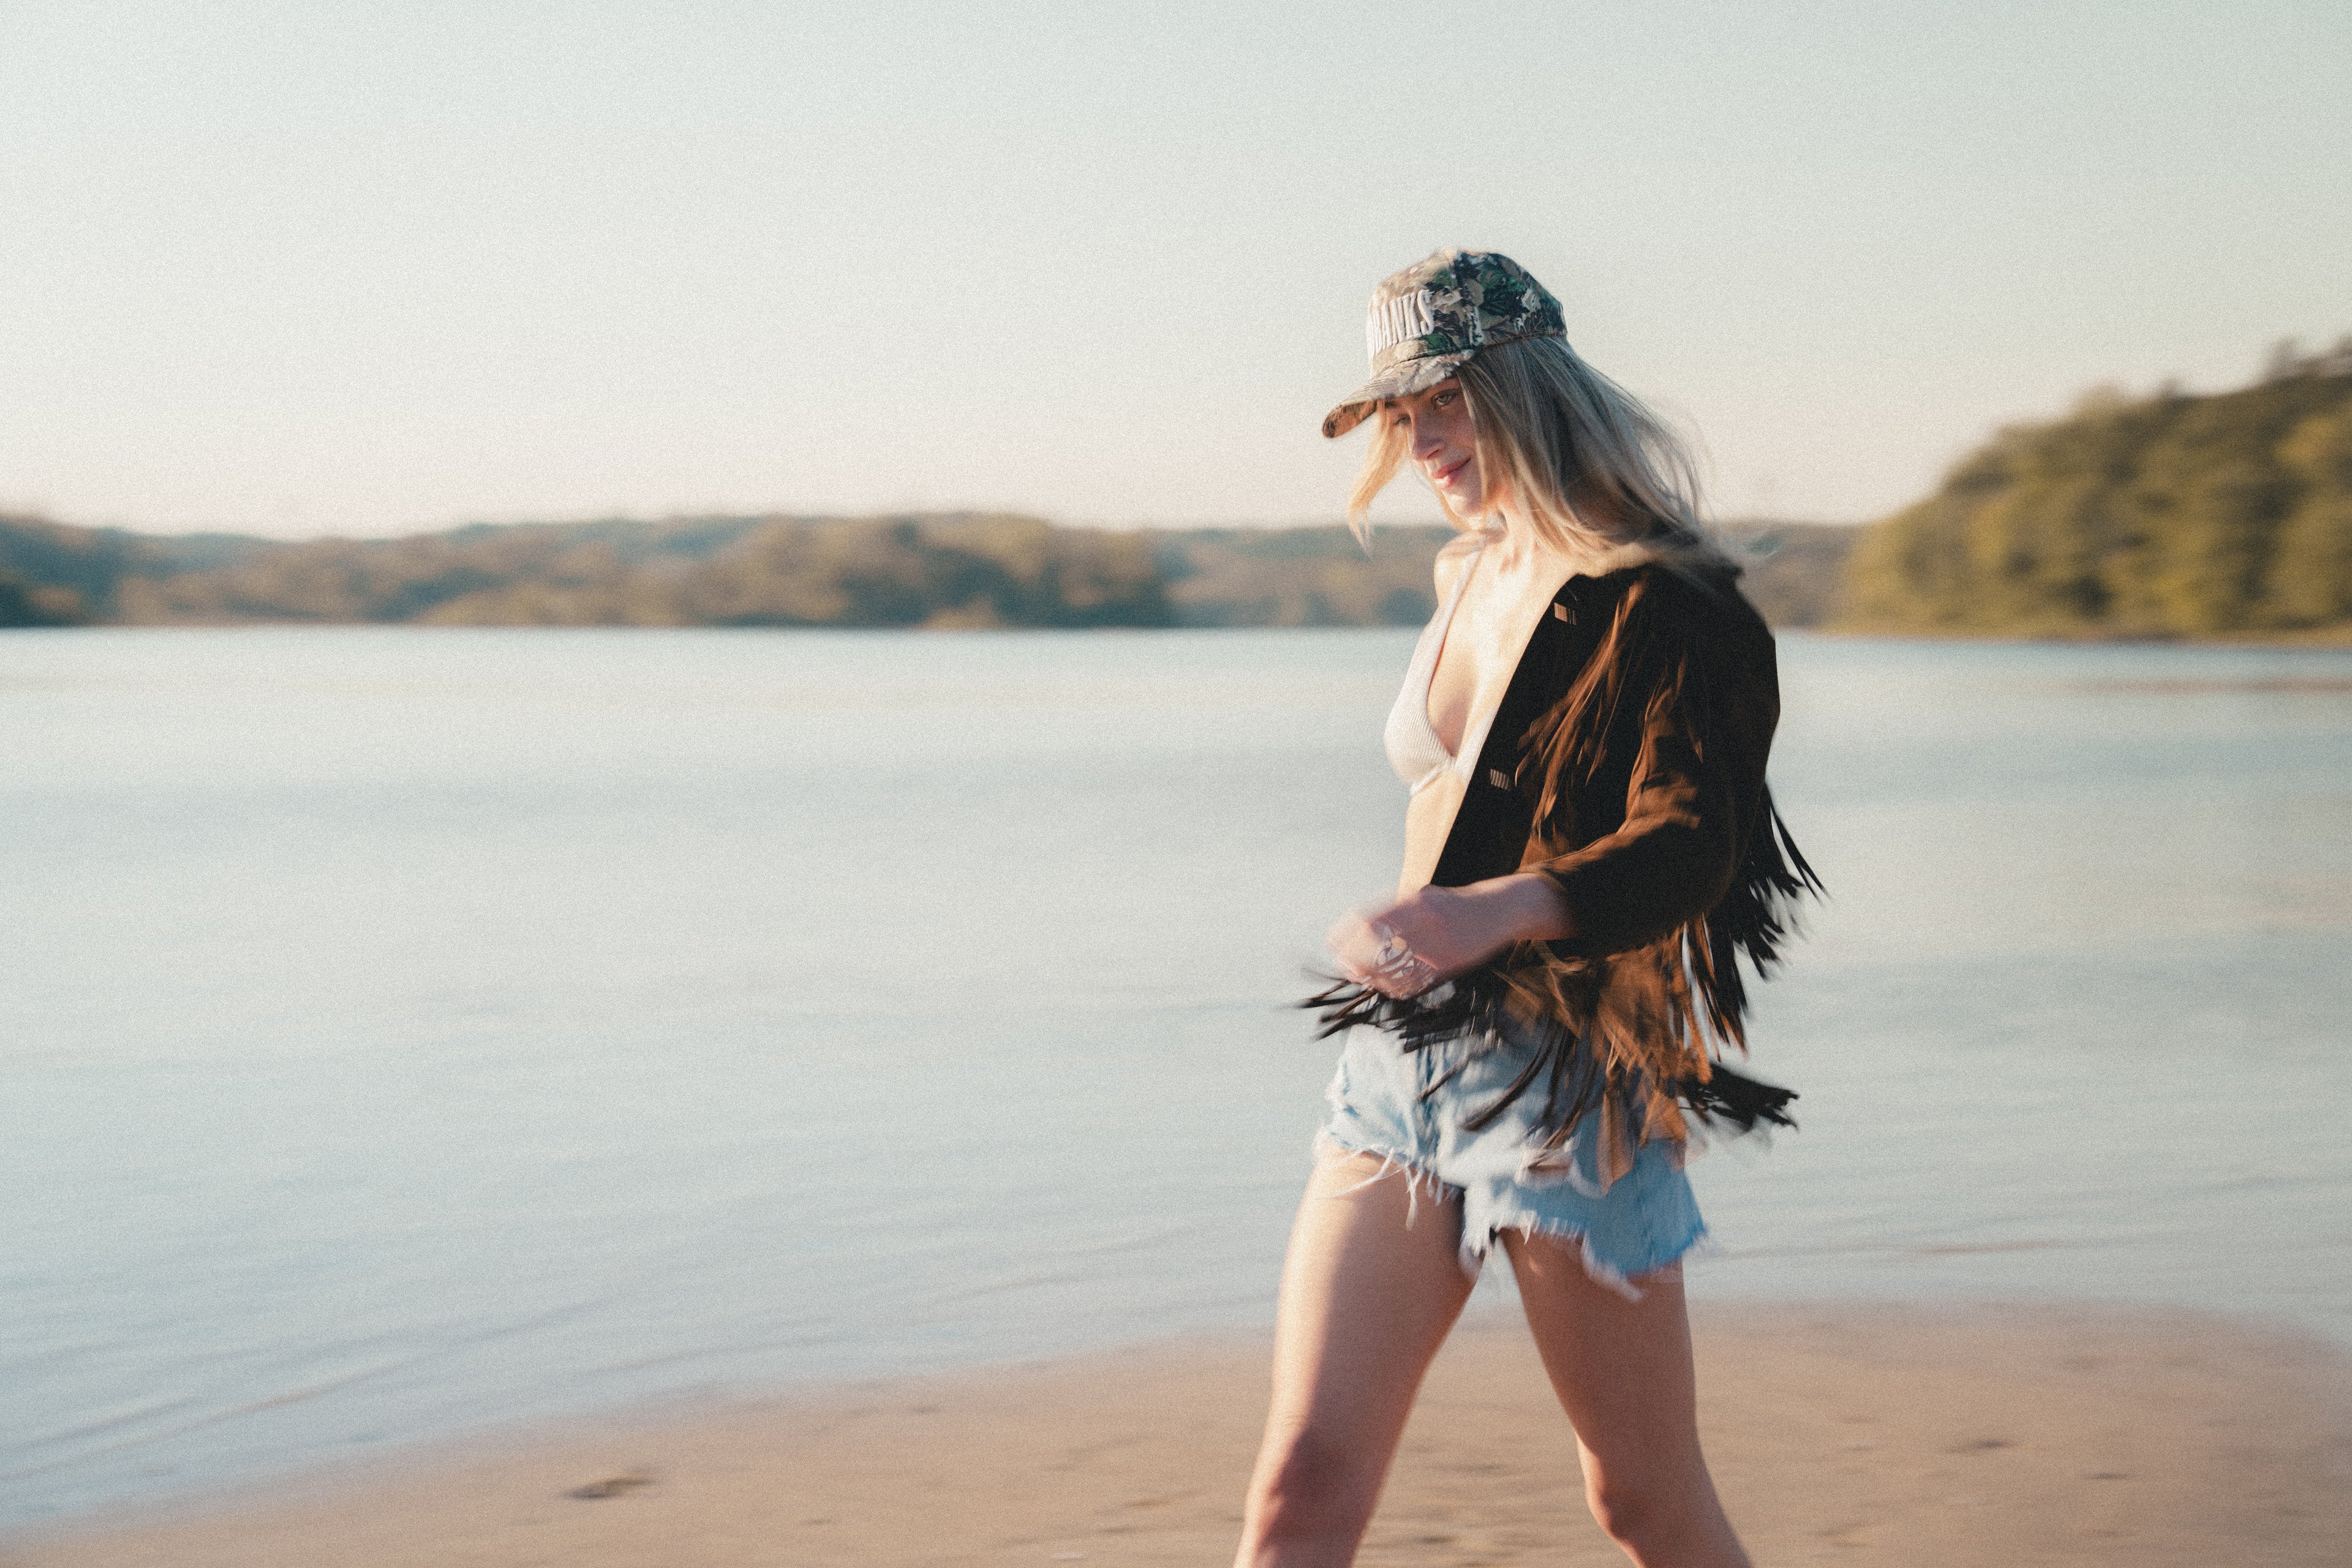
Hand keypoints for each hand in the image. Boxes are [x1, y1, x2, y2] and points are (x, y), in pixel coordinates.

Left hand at [1326, 876, 1572, 998]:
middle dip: (1355, 960)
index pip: (1368, 919)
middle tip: (1346, 968)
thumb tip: (1357, 927)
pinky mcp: (1451, 963)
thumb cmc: (1453, 905)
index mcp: (1414, 900)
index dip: (1346, 934)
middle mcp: (1425, 920)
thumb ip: (1394, 910)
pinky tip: (1389, 986)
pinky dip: (1398, 986)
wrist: (1498, 909)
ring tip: (1364, 978)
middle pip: (1377, 945)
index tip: (1332, 945)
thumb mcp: (1423, 896)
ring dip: (1374, 976)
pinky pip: (1416, 980)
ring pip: (1396, 967)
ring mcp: (1439, 943)